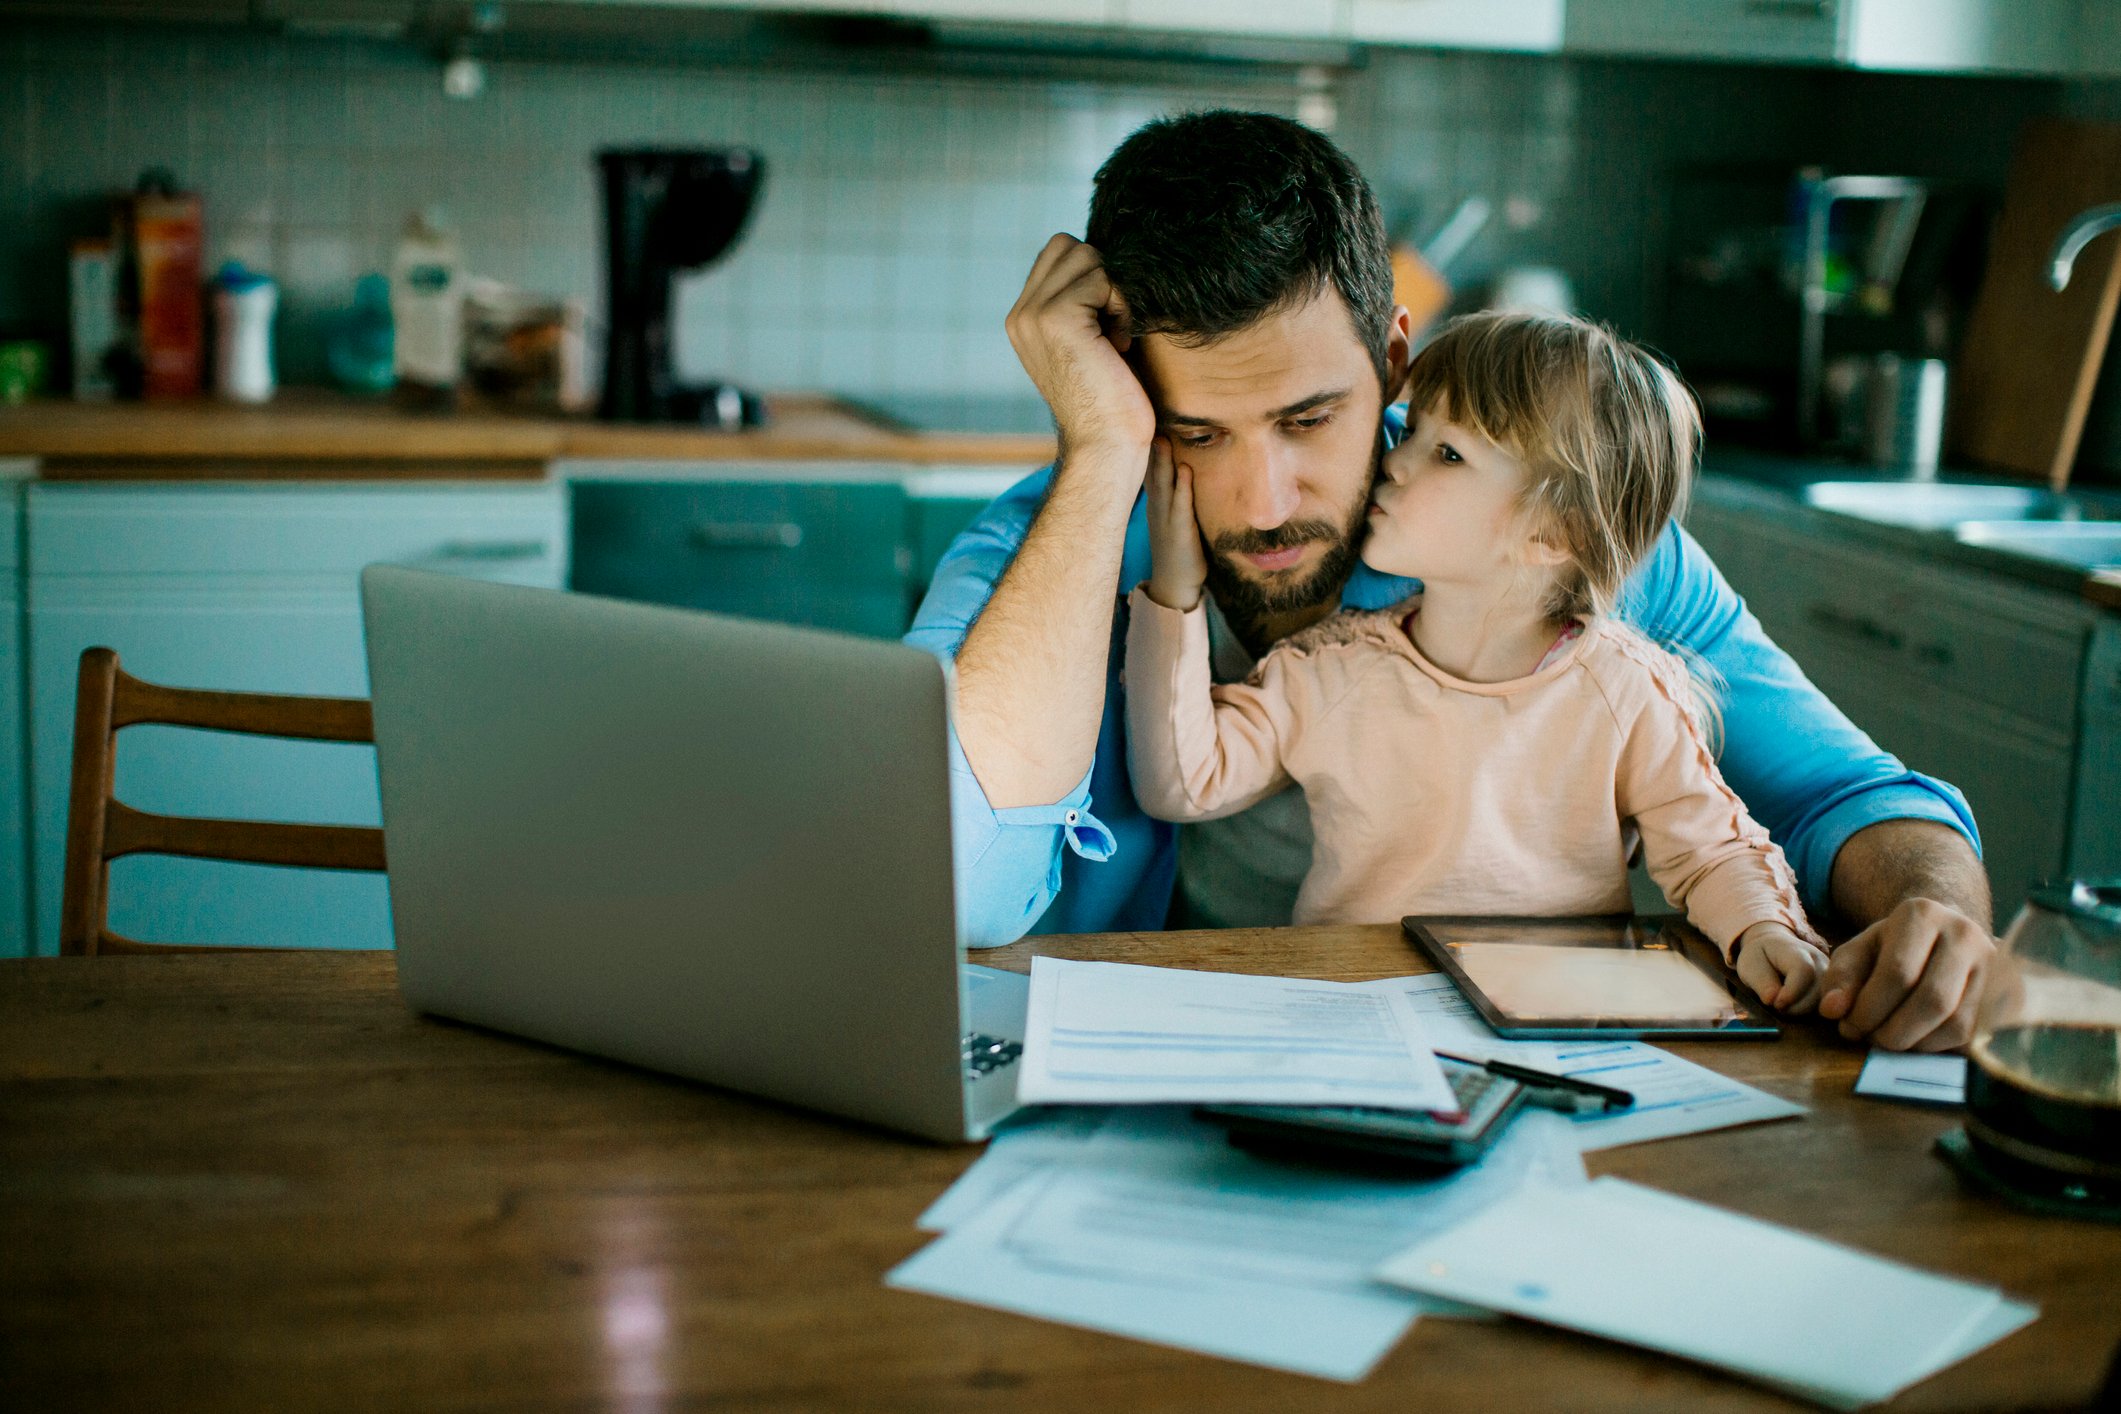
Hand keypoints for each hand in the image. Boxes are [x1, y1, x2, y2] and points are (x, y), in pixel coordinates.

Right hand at [1005, 234, 1155, 462]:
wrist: (1106, 444)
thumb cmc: (1111, 399)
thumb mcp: (1088, 341)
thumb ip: (1081, 301)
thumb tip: (1104, 255)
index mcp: (1022, 319)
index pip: (1058, 254)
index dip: (1093, 278)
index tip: (1104, 326)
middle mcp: (1019, 314)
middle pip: (1070, 246)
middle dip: (1103, 279)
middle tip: (1112, 328)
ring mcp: (1032, 313)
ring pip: (1088, 257)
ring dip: (1114, 293)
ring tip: (1115, 338)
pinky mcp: (1055, 316)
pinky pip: (1102, 278)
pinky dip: (1121, 307)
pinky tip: (1119, 344)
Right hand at [1144, 437, 1206, 611]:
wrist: (1175, 584)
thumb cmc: (1177, 549)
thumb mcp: (1170, 517)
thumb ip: (1172, 494)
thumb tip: (1178, 470)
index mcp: (1155, 503)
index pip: (1148, 470)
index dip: (1146, 447)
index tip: (1143, 422)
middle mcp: (1157, 508)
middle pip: (1151, 472)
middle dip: (1150, 447)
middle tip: (1146, 419)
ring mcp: (1166, 520)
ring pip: (1163, 485)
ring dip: (1162, 462)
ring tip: (1161, 437)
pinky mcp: (1180, 532)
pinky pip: (1181, 506)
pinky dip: (1183, 487)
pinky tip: (1185, 470)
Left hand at [1733, 922, 1829, 1012]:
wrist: (1774, 948)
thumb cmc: (1761, 957)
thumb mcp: (1751, 965)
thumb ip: (1761, 982)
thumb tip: (1772, 1000)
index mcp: (1797, 950)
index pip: (1803, 970)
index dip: (1791, 992)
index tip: (1776, 1004)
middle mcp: (1819, 960)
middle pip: (1817, 990)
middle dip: (1796, 1007)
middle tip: (1777, 1006)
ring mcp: (1829, 974)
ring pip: (1823, 1001)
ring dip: (1802, 1010)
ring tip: (1784, 1004)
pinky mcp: (1831, 986)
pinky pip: (1825, 1005)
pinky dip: (1809, 1011)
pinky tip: (1796, 1006)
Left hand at [1817, 897, 1993, 1051]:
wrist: (1943, 934)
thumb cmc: (1894, 946)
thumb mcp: (1859, 951)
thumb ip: (1840, 977)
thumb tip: (1832, 1010)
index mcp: (1922, 915)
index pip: (1898, 972)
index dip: (1869, 1009)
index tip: (1848, 1026)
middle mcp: (1965, 934)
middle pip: (1932, 1000)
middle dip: (1893, 1031)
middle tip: (1870, 1039)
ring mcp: (1994, 965)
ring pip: (1956, 1023)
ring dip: (1916, 1044)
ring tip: (1890, 1039)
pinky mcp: (2006, 994)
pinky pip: (1973, 1036)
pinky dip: (1939, 1047)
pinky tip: (1917, 1039)